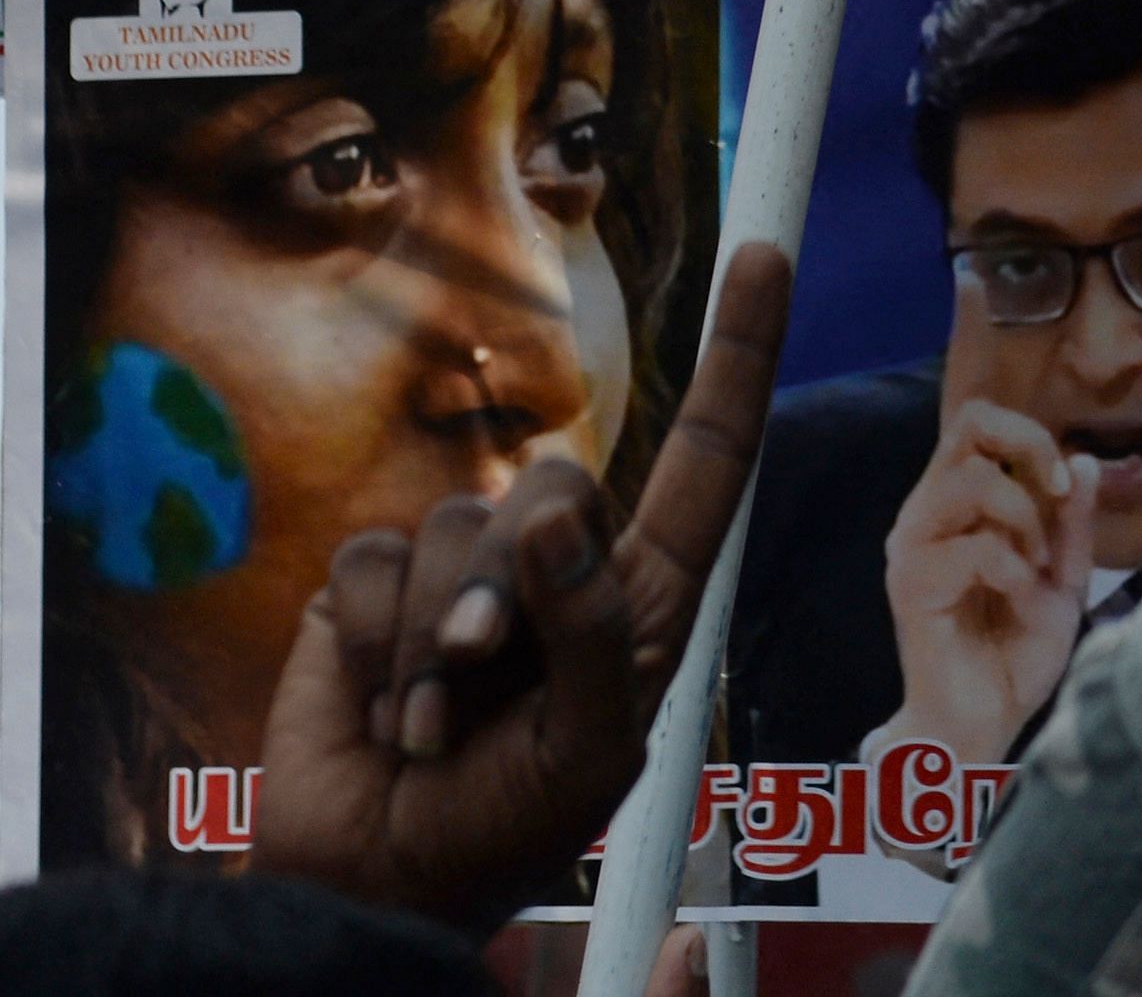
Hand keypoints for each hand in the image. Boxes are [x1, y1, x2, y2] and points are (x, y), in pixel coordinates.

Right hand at [251, 246, 791, 928]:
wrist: (377, 882)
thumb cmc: (507, 827)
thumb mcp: (588, 746)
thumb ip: (589, 629)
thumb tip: (554, 517)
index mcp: (641, 596)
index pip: (707, 459)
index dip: (737, 356)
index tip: (763, 259)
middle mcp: (561, 566)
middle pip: (558, 479)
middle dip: (516, 571)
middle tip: (486, 666)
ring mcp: (467, 569)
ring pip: (460, 518)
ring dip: (438, 637)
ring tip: (434, 723)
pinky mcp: (378, 585)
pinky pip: (377, 558)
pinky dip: (378, 644)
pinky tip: (384, 710)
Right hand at [884, 315, 1097, 763]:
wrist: (982, 726)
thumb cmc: (1015, 649)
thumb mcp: (1065, 579)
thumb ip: (1074, 523)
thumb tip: (1089, 463)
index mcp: (965, 496)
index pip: (965, 405)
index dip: (967, 341)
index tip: (972, 280)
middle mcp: (930, 506)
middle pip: (974, 423)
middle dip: (1031, 445)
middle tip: (1062, 493)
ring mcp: (916, 541)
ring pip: (976, 479)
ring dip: (1026, 520)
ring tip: (1035, 568)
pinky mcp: (912, 580)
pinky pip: (979, 544)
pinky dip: (1016, 569)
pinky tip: (1018, 600)